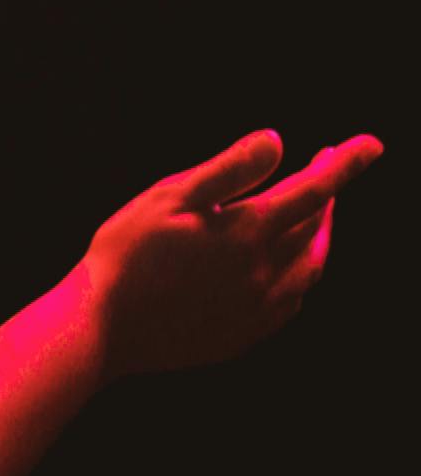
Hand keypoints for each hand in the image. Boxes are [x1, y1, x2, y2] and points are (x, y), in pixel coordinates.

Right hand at [87, 127, 382, 378]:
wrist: (102, 328)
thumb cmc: (127, 253)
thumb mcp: (171, 196)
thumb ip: (229, 169)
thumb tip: (278, 140)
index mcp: (246, 234)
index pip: (312, 191)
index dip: (344, 166)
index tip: (372, 144)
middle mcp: (263, 275)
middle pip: (315, 230)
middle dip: (328, 196)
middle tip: (327, 168)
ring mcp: (256, 311)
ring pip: (309, 269)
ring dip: (319, 236)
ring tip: (314, 214)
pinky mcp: (242, 335)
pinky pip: (290, 301)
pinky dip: (300, 273)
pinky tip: (286, 266)